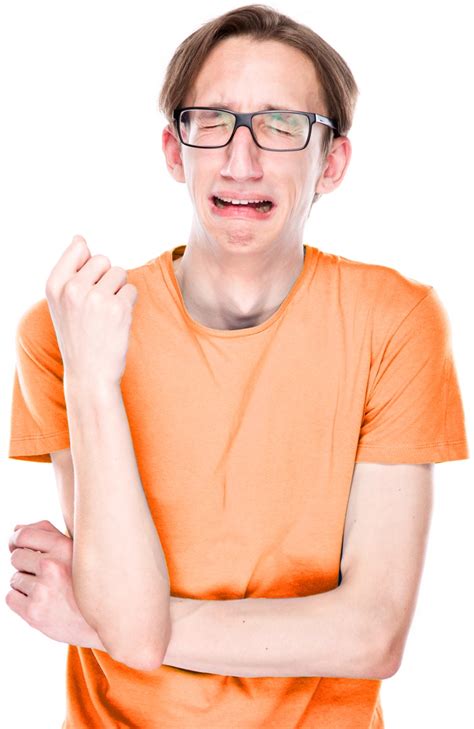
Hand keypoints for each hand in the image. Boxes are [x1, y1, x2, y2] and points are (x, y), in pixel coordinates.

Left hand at [6, 519, 101, 648]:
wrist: (101, 622)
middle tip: (42, 574)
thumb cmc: (86, 583)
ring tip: (48, 590)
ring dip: (26, 584)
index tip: (19, 545)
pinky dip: (21, 599)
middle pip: (16, 557)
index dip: (16, 539)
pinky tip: (41, 601)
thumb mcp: (76, 552)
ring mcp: (41, 590)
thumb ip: (47, 534)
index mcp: (64, 547)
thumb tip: (16, 528)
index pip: (23, 535)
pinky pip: (11, 597)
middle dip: (25, 564)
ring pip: (14, 578)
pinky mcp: (33, 612)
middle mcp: (52, 566)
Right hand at [44, 234, 137, 386]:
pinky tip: (117, 320)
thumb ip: (70, 272)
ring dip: (119, 290)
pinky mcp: (119, 309)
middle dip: (106, 277)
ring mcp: (96, 298)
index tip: (87, 285)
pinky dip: (130, 303)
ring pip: (120, 273)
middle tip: (98, 304)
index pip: (78, 247)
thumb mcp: (61, 304)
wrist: (89, 374)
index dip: (89, 264)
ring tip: (107, 313)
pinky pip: (132, 289)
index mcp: (55, 285)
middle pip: (103, 259)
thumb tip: (80, 239)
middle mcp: (73, 289)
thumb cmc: (78, 336)